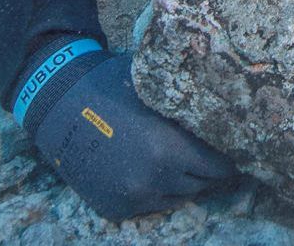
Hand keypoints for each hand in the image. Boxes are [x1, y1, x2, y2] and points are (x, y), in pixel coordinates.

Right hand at [14, 39, 236, 221]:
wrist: (56, 107)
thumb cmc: (111, 86)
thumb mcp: (155, 89)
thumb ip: (187, 104)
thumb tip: (228, 104)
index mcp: (168, 149)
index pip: (218, 166)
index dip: (229, 157)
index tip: (237, 149)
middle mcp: (153, 180)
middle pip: (202, 184)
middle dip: (211, 171)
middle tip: (219, 159)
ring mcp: (132, 198)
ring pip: (179, 198)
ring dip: (186, 182)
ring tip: (193, 165)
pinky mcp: (114, 208)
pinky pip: (152, 205)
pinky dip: (160, 191)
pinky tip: (161, 172)